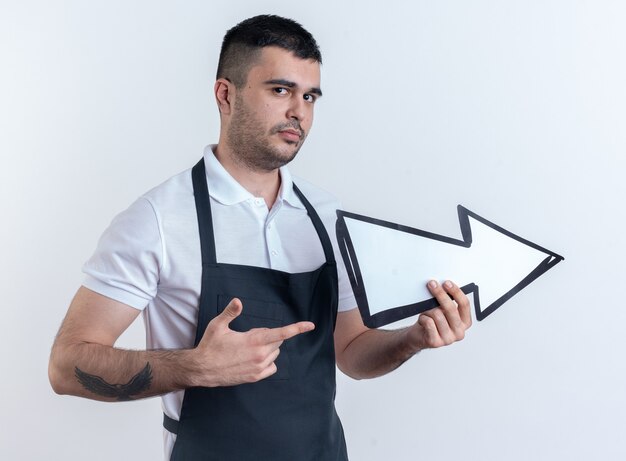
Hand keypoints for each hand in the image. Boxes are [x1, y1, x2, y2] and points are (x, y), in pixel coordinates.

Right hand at [191, 298, 314, 386]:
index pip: (281, 333)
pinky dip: (268, 361)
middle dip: (269, 335)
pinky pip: (272, 366)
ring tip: (248, 347)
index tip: (310, 325)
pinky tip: (255, 358)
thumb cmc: (210, 346)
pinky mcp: (255, 377)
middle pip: (278, 341)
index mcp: (254, 340)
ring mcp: (258, 367)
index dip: (297, 328)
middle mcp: (260, 355)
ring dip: (268, 347)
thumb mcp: (218, 325)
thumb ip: (231, 312)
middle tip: (250, 336)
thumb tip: (238, 301)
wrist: (202, 369)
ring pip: (275, 353)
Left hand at [406, 280, 471, 350]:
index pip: (464, 304)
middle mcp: (459, 332)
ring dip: (428, 310)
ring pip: (437, 314)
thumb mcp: (443, 311)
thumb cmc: (432, 322)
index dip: (456, 292)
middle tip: (432, 284)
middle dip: (440, 294)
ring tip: (426, 312)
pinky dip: (423, 318)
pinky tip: (422, 320)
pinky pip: (428, 322)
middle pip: (451, 308)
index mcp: (465, 322)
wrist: (419, 337)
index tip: (447, 283)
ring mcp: (448, 339)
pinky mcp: (436, 342)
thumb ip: (447, 302)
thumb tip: (442, 287)